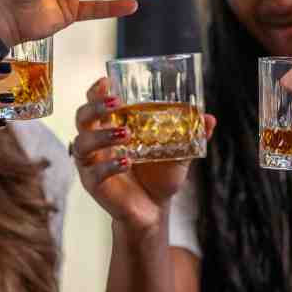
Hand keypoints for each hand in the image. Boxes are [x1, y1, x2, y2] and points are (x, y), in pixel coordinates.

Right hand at [72, 78, 215, 233]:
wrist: (154, 210)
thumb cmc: (160, 176)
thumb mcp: (179, 153)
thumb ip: (191, 135)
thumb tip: (209, 119)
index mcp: (111, 127)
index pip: (94, 102)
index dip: (97, 90)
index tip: (108, 81)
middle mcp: (97, 142)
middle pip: (82, 117)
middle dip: (95, 106)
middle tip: (116, 103)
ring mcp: (92, 163)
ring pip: (82, 143)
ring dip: (102, 135)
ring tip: (125, 134)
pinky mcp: (93, 184)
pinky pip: (94, 172)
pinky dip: (109, 165)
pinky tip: (126, 162)